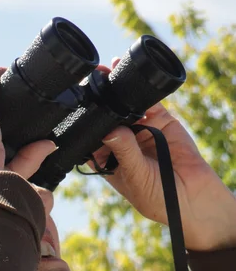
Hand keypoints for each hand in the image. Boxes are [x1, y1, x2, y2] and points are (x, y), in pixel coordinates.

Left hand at [94, 60, 235, 251]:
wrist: (193, 199)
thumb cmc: (158, 198)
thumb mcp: (136, 177)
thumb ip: (124, 152)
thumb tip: (110, 129)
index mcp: (108, 159)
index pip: (91, 136)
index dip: (84, 121)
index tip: (78, 104)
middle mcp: (122, 142)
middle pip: (107, 116)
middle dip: (100, 99)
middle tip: (93, 79)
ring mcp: (141, 130)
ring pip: (126, 105)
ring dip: (119, 89)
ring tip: (110, 71)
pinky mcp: (161, 121)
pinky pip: (150, 102)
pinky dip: (142, 90)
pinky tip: (132, 79)